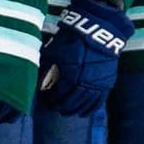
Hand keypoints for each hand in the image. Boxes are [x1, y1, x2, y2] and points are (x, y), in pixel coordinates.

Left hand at [38, 0, 131, 115]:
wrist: (97, 31)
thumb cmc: (71, 40)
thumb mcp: (53, 52)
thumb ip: (45, 69)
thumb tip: (37, 84)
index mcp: (68, 75)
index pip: (57, 96)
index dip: (50, 100)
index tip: (45, 100)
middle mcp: (83, 83)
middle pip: (70, 103)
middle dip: (60, 107)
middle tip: (54, 107)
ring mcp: (97, 84)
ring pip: (84, 105)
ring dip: (74, 110)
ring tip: (67, 111)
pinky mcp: (106, 83)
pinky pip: (98, 102)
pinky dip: (90, 109)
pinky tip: (83, 113)